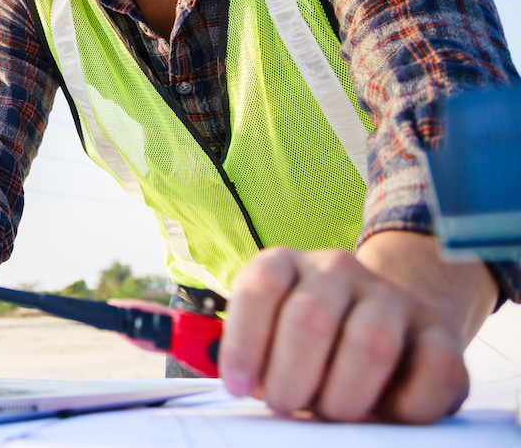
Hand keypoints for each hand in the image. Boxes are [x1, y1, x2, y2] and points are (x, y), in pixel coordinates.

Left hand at [219, 244, 484, 422]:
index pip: (260, 287)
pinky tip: (386, 412)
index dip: (244, 342)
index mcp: (286, 264)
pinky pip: (433, 371)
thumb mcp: (268, 340)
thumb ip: (249, 356)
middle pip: (311, 320)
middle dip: (292, 379)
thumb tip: (238, 382)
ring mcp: (391, 295)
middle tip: (288, 405)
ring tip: (332, 412)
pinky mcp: (440, 331)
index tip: (238, 386)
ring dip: (345, 397)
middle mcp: (336, 269)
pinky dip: (405, 407)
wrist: (386, 325)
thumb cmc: (309, 347)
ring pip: (370, 345)